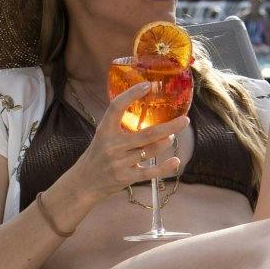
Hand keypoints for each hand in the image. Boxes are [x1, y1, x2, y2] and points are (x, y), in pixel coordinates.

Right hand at [64, 82, 187, 215]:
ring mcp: (120, 163)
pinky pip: (150, 172)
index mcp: (105, 130)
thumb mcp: (103, 136)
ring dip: (165, 142)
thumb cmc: (98, 155)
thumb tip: (148, 109)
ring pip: (150, 150)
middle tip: (185, 120)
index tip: (148, 85)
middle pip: (146, 134)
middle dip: (169, 127)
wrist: (84, 182)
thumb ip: (120, 125)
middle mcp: (112, 146)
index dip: (131, 94)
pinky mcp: (126, 178)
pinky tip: (175, 161)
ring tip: (171, 136)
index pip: (116, 107)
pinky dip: (165, 167)